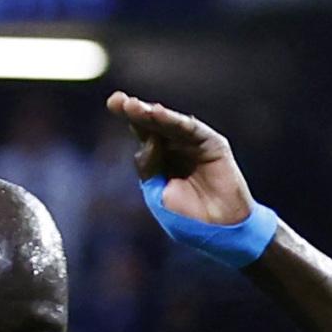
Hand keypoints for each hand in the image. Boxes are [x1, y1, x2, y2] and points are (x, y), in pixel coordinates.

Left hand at [109, 92, 257, 229]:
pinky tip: (159, 113)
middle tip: (118, 101)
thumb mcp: (157, 194)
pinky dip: (175, 121)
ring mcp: (193, 144)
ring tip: (134, 107)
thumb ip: (149, 167)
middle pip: (152, 124)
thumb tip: (149, 139)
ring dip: (152, 114)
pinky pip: (191, 129)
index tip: (112, 102)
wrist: (218, 230)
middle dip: (135, 110)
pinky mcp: (212, 144)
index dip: (129, 117)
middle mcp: (176, 146)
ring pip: (170, 124)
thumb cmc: (187, 218)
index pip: (142, 133)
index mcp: (160, 159)